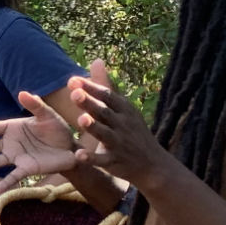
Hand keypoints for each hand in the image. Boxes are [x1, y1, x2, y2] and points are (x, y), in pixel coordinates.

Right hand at [0, 89, 84, 193]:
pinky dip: (4, 183)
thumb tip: (22, 93)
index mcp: (11, 128)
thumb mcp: (47, 115)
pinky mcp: (26, 168)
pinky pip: (12, 176)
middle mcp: (9, 143)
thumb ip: (35, 105)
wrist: (71, 148)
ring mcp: (15, 157)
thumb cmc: (57, 129)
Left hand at [72, 60, 168, 186]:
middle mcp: (122, 125)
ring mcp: (120, 143)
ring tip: (81, 120)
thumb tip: (96, 61)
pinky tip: (78, 155)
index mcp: (124, 110)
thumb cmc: (133, 131)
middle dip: (90, 103)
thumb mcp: (124, 108)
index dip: (90, 88)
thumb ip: (106, 87)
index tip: (72, 80)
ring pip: (104, 134)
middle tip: (74, 93)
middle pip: (104, 112)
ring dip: (93, 127)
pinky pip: (102, 160)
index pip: (106, 96)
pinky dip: (91, 158)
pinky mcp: (115, 161)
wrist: (153, 163)